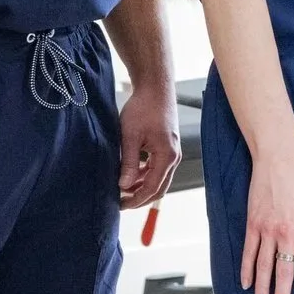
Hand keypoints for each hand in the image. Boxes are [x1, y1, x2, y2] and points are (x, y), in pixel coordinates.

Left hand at [116, 82, 180, 208]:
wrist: (155, 88)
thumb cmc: (143, 109)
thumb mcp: (130, 136)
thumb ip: (129, 163)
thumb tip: (124, 186)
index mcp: (167, 156)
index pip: (152, 188)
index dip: (136, 200)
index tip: (120, 205)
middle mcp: (173, 156)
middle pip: (159, 187)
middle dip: (140, 197)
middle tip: (120, 202)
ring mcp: (172, 152)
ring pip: (159, 178)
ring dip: (142, 186)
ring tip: (122, 188)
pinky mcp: (167, 146)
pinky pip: (158, 168)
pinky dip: (145, 175)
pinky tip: (130, 173)